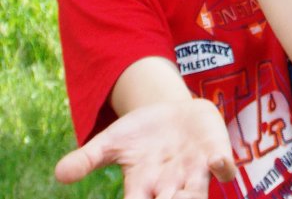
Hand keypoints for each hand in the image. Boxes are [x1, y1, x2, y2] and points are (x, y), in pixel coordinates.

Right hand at [54, 99, 235, 197]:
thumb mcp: (112, 142)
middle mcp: (170, 184)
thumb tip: (58, 174)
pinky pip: (223, 166)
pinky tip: (217, 162)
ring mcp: (195, 170)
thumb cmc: (140, 133)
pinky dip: (223, 167)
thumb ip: (87, 158)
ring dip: (193, 197)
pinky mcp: (214, 151)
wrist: (172, 111)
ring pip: (197, 194)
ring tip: (185, 197)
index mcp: (142, 186)